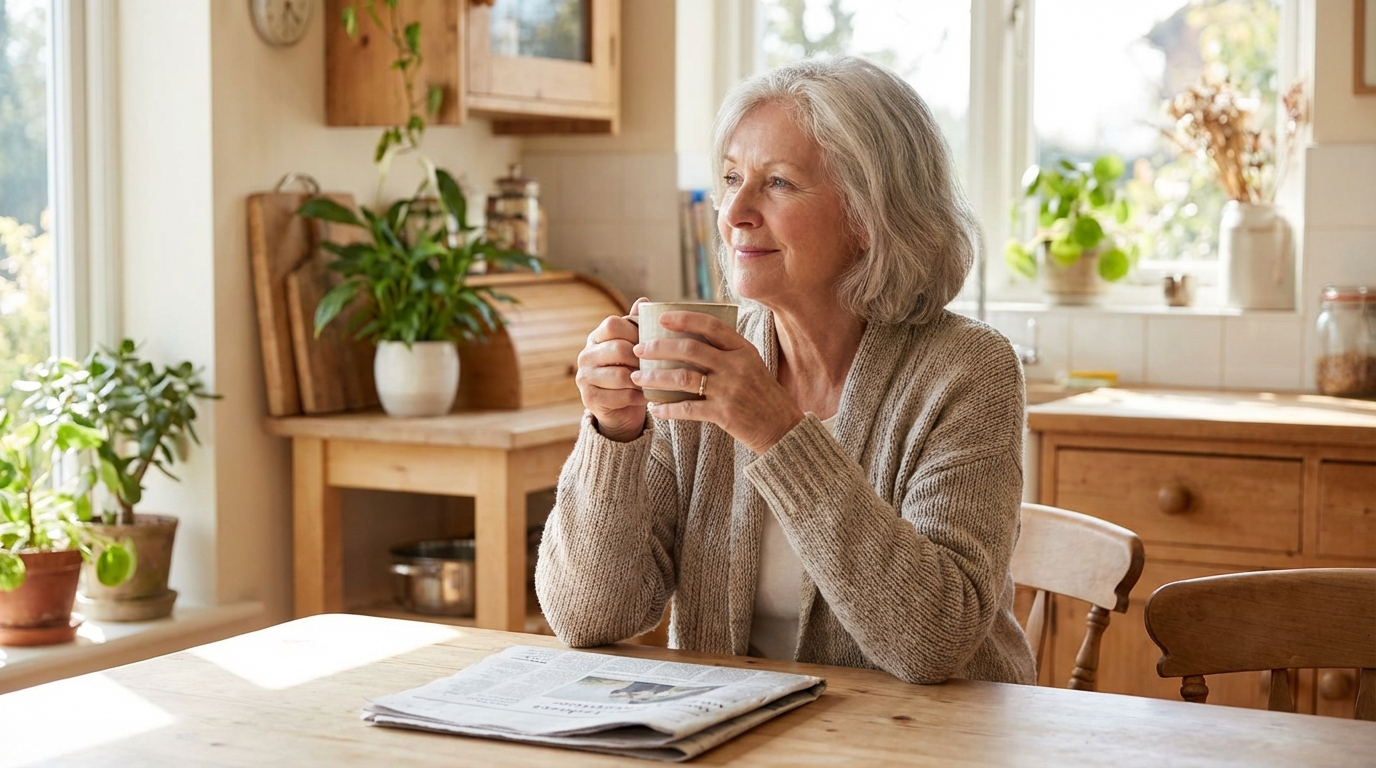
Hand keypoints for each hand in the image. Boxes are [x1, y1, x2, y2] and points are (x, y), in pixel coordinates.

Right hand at [575, 298, 649, 441]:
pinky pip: (621, 397)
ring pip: (621, 375)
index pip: (613, 325)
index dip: (635, 331)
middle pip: (618, 349)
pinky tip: (647, 396)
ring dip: (642, 380)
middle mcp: (585, 355)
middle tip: (659, 365)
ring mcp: (584, 377)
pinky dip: (638, 397)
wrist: (620, 408)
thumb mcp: (634, 347)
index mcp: (595, 337)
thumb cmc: (630, 371)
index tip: (652, 342)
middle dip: (642, 358)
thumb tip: (644, 301)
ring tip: (655, 381)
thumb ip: (637, 326)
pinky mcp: (589, 399)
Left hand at [630, 311, 803, 454]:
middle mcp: (736, 366)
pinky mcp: (724, 414)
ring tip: (638, 378)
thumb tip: (693, 339)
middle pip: (690, 349)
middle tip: (639, 350)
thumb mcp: (753, 366)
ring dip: (655, 377)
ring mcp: (730, 390)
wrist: (783, 430)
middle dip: (659, 347)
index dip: (684, 319)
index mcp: (743, 350)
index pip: (711, 325)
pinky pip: (687, 408)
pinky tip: (654, 409)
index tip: (662, 317)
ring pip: (682, 378)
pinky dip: (667, 408)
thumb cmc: (764, 397)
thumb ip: (728, 352)